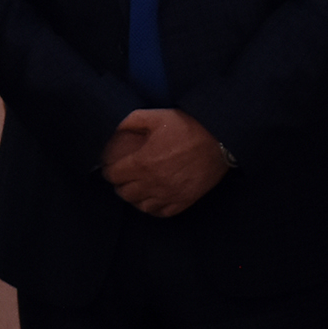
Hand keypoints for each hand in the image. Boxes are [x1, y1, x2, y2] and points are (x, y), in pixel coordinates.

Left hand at [100, 109, 231, 217]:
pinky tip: (152, 200)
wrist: (219, 140)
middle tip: (122, 177)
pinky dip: (153, 208)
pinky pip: (161, 212)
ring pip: (141, 205)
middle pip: (124, 193)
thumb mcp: (158, 116)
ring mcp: (168, 194)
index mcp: (143, 163)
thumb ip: (133, 121)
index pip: (114, 175)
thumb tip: (116, 127)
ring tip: (136, 189)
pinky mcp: (183, 201)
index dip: (108, 170)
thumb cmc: (188, 127)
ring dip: (134, 197)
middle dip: (119, 185)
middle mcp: (153, 182)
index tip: (109, 166)